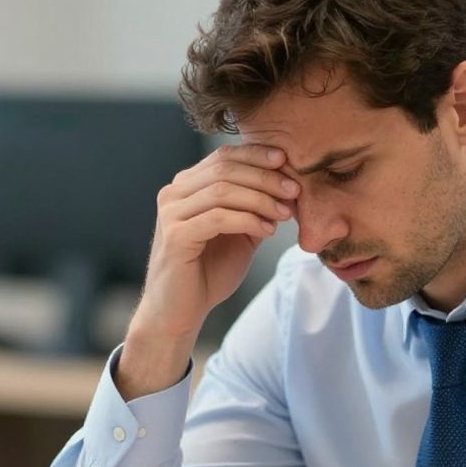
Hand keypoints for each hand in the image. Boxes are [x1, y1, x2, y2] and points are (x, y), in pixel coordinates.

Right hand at [115, 145, 299, 398]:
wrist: (180, 312)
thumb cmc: (208, 272)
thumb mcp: (240, 234)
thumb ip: (256, 209)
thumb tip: (288, 186)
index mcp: (186, 186)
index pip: (223, 156)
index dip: (256, 154)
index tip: (287, 160)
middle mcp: (174, 193)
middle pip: (225, 169)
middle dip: (265, 177)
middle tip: (294, 189)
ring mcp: (171, 213)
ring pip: (223, 191)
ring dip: (261, 199)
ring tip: (285, 213)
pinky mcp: (175, 236)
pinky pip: (218, 218)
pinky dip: (248, 220)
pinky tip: (267, 230)